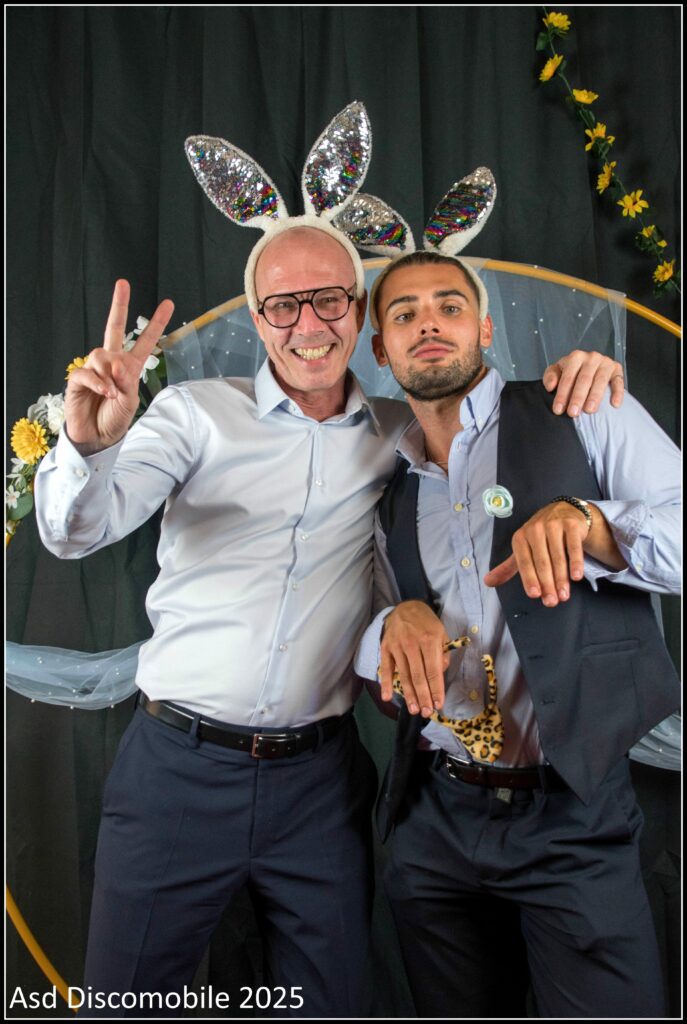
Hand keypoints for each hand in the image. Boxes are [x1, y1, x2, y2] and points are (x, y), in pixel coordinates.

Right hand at [65, 280, 174, 453]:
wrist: (97, 438)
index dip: (156, 324)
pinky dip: (98, 383)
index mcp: (129, 367)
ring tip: (113, 394)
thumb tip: (116, 363)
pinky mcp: (77, 379)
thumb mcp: (130, 402)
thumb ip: (127, 381)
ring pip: (101, 355)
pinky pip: (87, 372)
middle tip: (123, 283)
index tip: (168, 304)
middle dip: (118, 305)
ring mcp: (93, 369)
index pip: (144, 342)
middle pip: (113, 328)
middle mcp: (110, 363)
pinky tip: (105, 393)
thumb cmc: (115, 420)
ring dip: (109, 375)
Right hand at [379, 601, 449, 715]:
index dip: (436, 689)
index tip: (439, 705)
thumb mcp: (442, 633)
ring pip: (403, 675)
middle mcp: (412, 644)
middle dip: (423, 696)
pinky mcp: (385, 647)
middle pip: (418, 676)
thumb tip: (441, 673)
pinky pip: (385, 668)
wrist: (406, 607)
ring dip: (409, 695)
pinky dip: (386, 683)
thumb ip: (443, 653)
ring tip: (413, 710)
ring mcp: (397, 646)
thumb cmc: (427, 623)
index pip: (434, 671)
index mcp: (429, 640)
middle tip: (426, 712)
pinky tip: (387, 697)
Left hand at [484, 501, 588, 606]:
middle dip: (547, 584)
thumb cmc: (539, 536)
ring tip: (564, 595)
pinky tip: (576, 576)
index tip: (535, 595)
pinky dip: (576, 562)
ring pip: (558, 557)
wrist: (561, 511)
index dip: (529, 579)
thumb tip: (487, 582)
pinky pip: (574, 546)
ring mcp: (553, 525)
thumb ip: (508, 567)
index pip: (524, 562)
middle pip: (542, 562)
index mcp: (520, 538)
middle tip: (552, 602)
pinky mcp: (570, 525)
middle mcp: (535, 529)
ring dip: (561, 579)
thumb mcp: (522, 549)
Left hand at [542, 350, 624, 416]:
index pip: (567, 377)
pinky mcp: (617, 370)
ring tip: (589, 410)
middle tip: (573, 413)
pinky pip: (618, 381)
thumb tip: (550, 386)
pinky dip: (617, 393)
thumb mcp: (557, 371)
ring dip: (595, 396)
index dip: (562, 394)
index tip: (558, 410)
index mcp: (575, 357)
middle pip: (584, 379)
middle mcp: (591, 358)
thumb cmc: (571, 371)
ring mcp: (605, 363)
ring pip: (600, 380)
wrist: (587, 366)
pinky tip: (614, 404)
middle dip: (577, 397)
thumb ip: (550, 376)